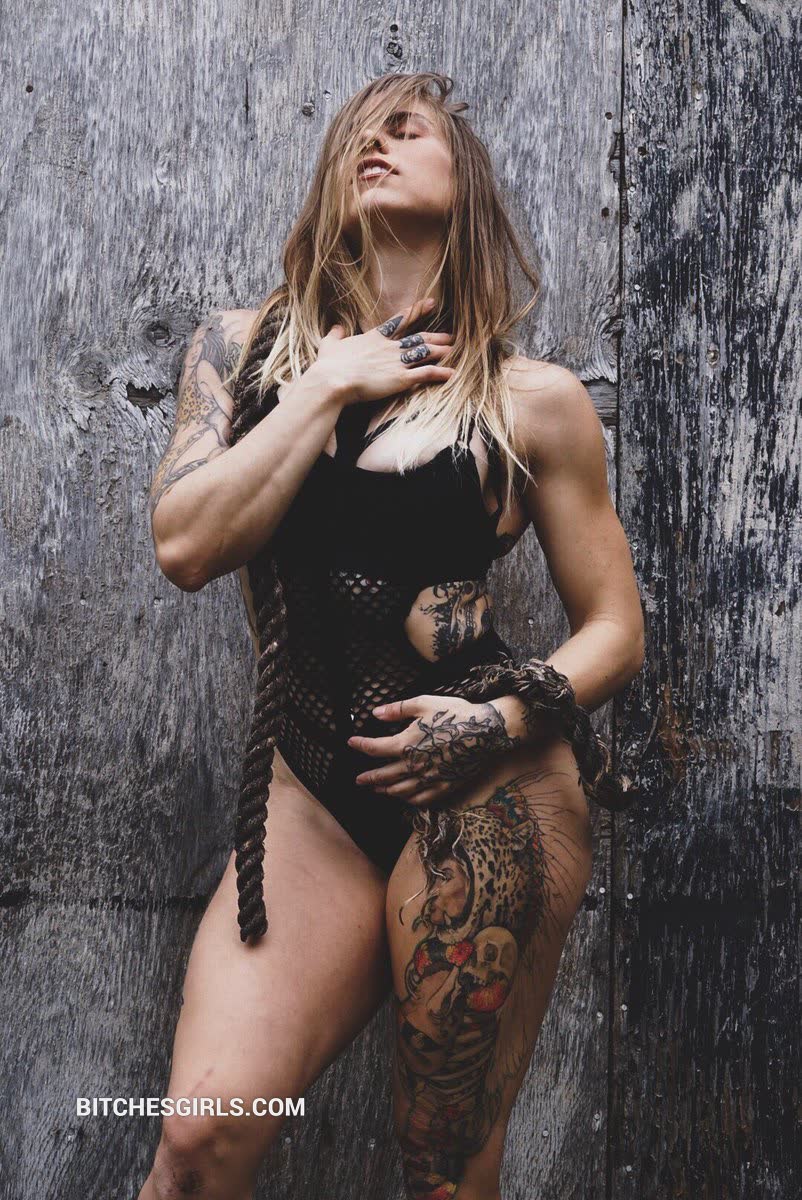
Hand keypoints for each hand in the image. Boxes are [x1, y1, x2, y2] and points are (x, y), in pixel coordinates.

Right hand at [313, 296, 454, 405]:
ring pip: (425, 352)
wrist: (333, 380)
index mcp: (374, 337)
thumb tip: (337, 327)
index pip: (400, 321)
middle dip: (435, 336)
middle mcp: (389, 347)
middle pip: (418, 337)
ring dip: (440, 351)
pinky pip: (426, 374)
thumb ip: (335, 334)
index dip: (416, 311)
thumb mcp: (329, 345)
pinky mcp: (401, 378)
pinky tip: (452, 373)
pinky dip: (440, 373)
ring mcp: (396, 361)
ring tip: (454, 350)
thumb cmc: (328, 365)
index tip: (430, 303)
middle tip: (450, 334)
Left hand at [346, 694, 521, 806]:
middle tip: (358, 779)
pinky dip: (409, 800)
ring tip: (376, 789)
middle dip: (369, 777)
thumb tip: (375, 713)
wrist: (486, 731)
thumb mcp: (423, 703)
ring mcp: (430, 778)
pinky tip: (404, 798)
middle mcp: (414, 765)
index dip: (361, 745)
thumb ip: (397, 709)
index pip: (375, 749)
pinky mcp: (445, 786)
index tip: (351, 742)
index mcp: (406, 743)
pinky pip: (422, 799)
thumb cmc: (455, 713)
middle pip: (384, 775)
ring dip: (385, 790)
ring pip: (400, 790)